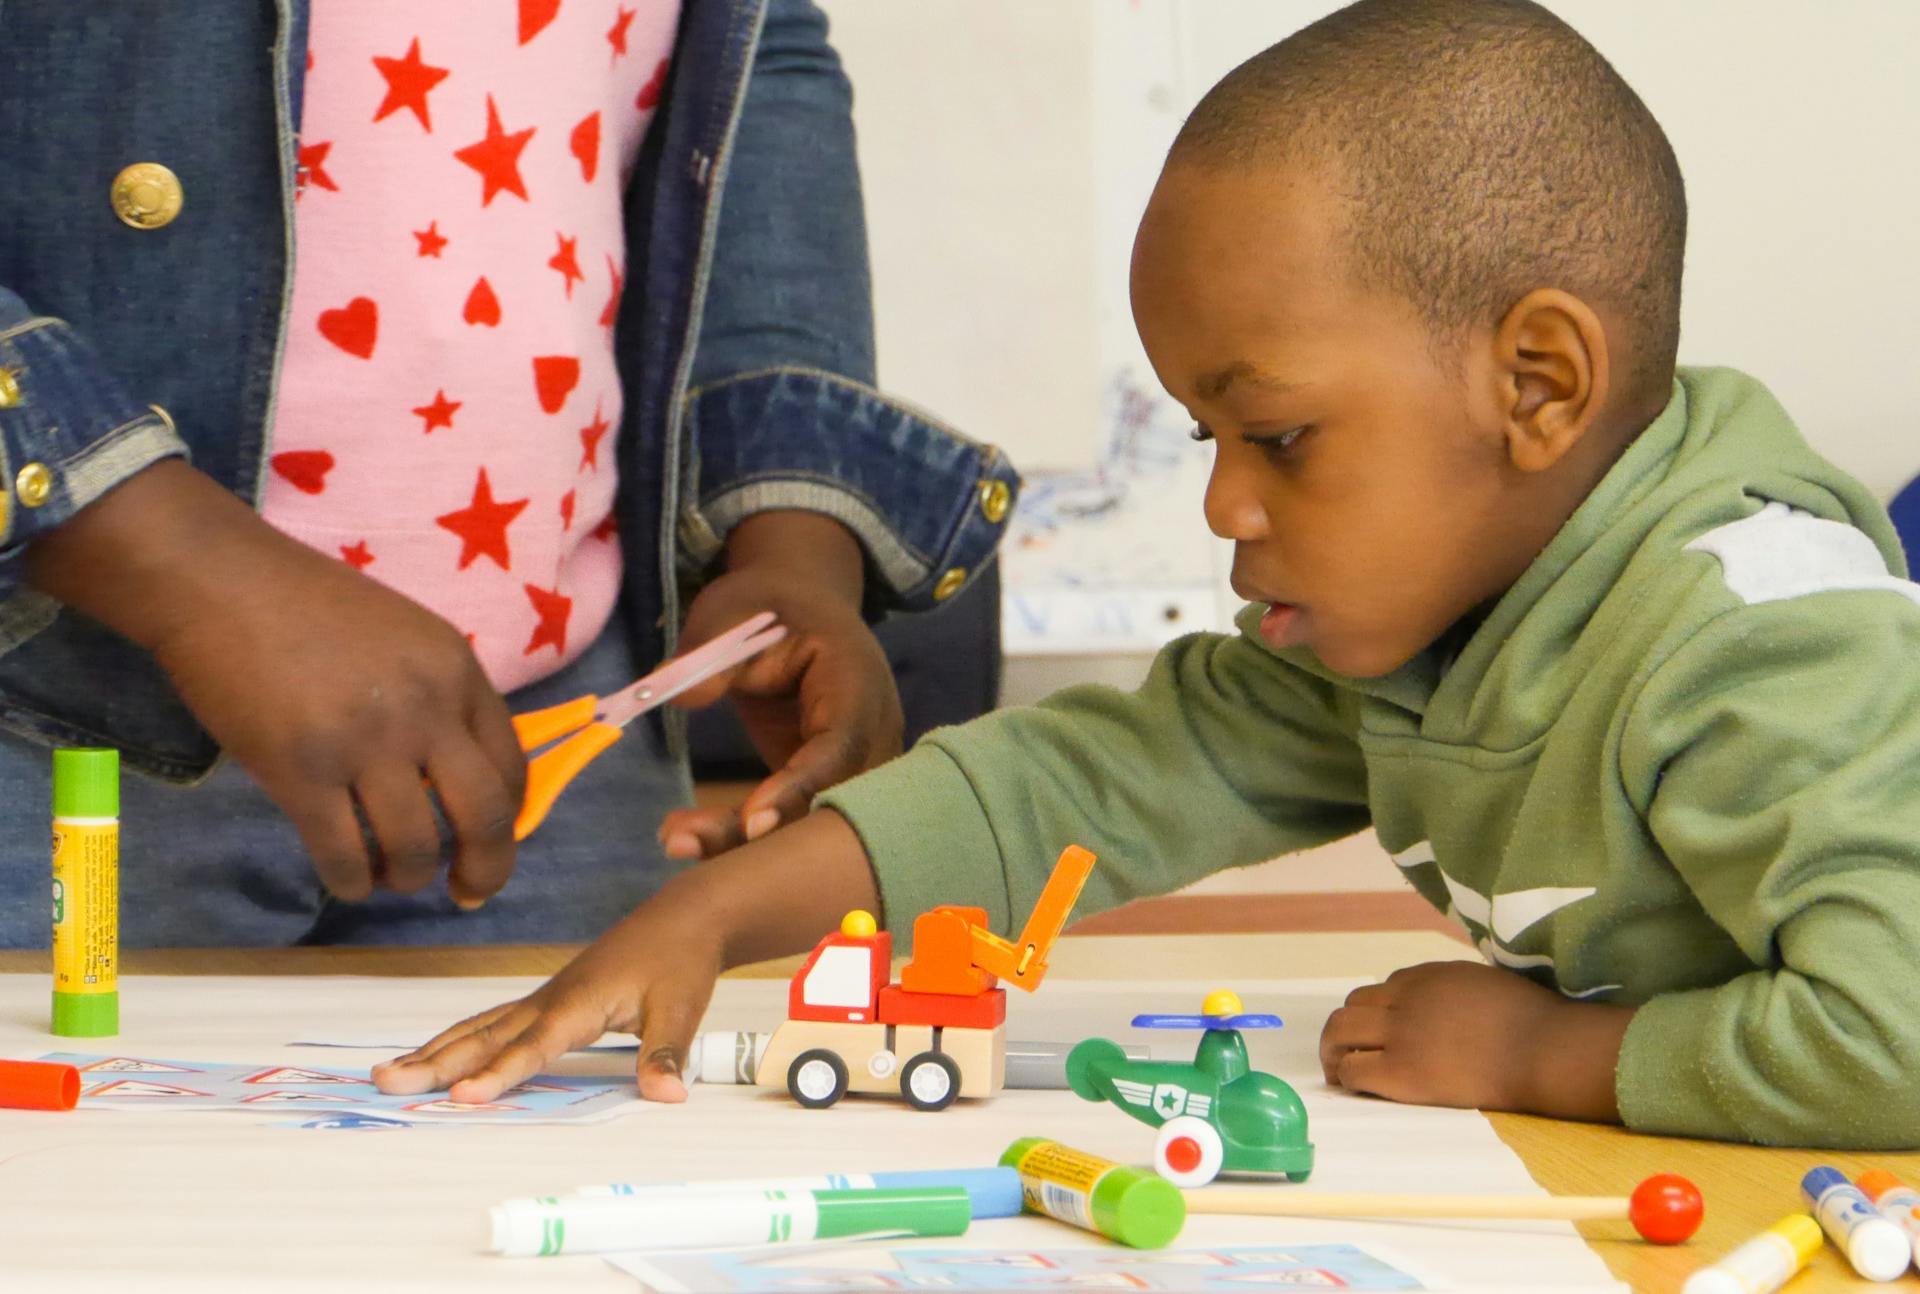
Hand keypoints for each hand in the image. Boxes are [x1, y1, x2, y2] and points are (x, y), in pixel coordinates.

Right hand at [27, 460, 525, 903]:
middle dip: (487, 869)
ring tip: (390, 877)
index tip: (492, 843)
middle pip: (486, 816)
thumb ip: (440, 697)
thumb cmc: (311, 605)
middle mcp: (425, 710)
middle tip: (468, 893)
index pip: (513, 766)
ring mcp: (365, 743)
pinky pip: (345, 855)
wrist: (222, 582)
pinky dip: (352, 882)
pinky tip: (348, 880)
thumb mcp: (408, 636)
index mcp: (459, 673)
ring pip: (416, 847)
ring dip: (408, 878)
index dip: (511, 820)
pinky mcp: (301, 772)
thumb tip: (457, 776)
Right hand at [372, 810, 880, 1102]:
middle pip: (484, 1036)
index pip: (532, 1046)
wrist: (682, 918)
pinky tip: (433, 1055)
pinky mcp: (546, 1000)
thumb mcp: (681, 1009)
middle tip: (385, 1083)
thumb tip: (667, 1097)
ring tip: (387, 1074)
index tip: (463, 1097)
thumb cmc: (680, 961)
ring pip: (478, 1027)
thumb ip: (665, 1054)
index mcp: (579, 1002)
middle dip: (434, 1062)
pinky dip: (456, 1040)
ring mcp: (543, 998)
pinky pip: (490, 1022)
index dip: (499, 1074)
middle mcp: (550, 999)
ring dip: (433, 1051)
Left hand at [658, 511, 901, 859]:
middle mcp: (869, 729)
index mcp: (855, 678)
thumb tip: (687, 696)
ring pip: (816, 820)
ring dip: (749, 844)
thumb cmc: (767, 604)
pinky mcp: (826, 782)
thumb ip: (709, 648)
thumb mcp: (730, 608)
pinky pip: (797, 818)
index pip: (841, 742)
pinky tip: (689, 838)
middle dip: (767, 832)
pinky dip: (746, 837)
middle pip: (833, 797)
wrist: (798, 606)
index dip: (802, 785)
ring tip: (675, 840)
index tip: (752, 821)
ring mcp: (854, 762)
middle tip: (685, 842)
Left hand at [1319, 960, 1632, 1119]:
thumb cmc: (1534, 1023)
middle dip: (1343, 1030)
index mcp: (1427, 977)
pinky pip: (1353, 1069)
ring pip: (1340, 1032)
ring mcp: (1401, 1034)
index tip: (1381, 1035)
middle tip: (1344, 1054)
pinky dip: (1347, 1077)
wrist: (1546, 1050)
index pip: (1381, 990)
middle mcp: (1406, 999)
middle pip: (1351, 1007)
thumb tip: (1446, 1005)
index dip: (1377, 1014)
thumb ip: (1454, 991)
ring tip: (1339, 1072)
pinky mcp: (1401, 1071)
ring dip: (1334, 1051)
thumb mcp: (1484, 985)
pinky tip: (1357, 1088)